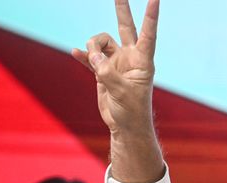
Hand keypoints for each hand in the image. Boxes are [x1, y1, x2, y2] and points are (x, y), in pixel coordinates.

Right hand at [71, 0, 159, 136]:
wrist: (125, 126)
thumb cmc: (131, 111)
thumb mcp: (121, 91)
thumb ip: (106, 71)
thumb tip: (91, 54)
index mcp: (143, 61)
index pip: (148, 34)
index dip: (150, 16)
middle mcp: (130, 58)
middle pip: (125, 28)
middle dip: (121, 10)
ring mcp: (116, 63)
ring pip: (101, 42)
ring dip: (92, 47)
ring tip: (91, 60)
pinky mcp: (103, 71)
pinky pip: (90, 57)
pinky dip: (83, 55)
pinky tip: (75, 53)